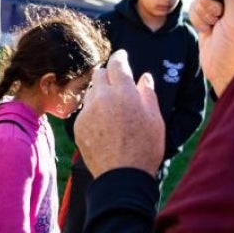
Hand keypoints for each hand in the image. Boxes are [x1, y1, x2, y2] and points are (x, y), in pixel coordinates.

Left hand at [74, 51, 163, 178]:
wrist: (122, 177)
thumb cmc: (145, 148)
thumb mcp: (155, 119)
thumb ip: (147, 93)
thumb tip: (143, 77)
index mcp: (123, 92)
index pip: (116, 63)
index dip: (119, 56)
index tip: (121, 55)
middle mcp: (101, 98)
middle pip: (99, 74)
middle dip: (108, 74)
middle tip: (117, 81)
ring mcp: (87, 112)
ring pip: (90, 92)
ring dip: (100, 92)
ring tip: (112, 105)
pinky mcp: (78, 126)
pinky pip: (85, 110)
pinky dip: (93, 110)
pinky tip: (104, 123)